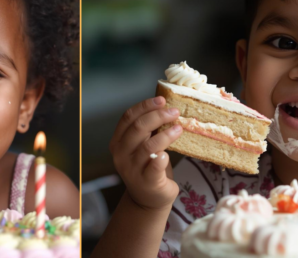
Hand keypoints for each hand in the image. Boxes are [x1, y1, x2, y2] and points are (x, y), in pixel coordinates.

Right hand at [109, 96, 182, 210]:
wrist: (147, 199)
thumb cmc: (147, 166)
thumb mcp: (142, 145)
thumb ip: (148, 129)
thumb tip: (167, 105)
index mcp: (118, 141)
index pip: (128, 117)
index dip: (145, 106)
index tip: (162, 99)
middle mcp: (121, 154)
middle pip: (138, 128)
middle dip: (158, 116)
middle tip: (175, 111)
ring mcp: (133, 170)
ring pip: (148, 146)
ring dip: (166, 134)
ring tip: (179, 128)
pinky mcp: (147, 182)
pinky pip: (154, 167)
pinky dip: (161, 158)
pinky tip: (167, 155)